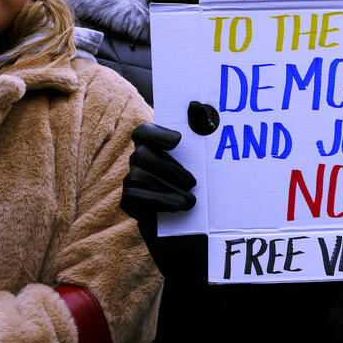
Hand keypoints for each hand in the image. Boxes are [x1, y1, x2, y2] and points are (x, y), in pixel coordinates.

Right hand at [121, 123, 205, 280]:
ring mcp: (135, 184)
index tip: (178, 141)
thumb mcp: (210, 169)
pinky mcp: (132, 205)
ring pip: (136, 176)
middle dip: (168, 167)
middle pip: (141, 154)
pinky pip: (133, 197)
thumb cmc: (209, 199)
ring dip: (166, 187)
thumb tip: (198, 105)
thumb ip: (203, 137)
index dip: (156, 133)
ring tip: (191, 202)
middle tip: (192, 183)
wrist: (204, 237)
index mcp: (160, 150)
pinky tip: (176, 208)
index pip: (144, 132)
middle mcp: (143, 164)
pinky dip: (157, 201)